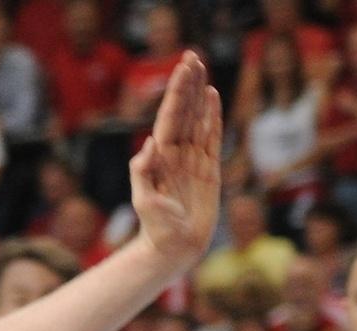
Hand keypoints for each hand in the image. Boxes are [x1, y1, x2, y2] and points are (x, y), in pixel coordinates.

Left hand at [128, 52, 221, 268]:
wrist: (173, 249)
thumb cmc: (155, 229)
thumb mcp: (144, 202)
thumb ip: (143, 174)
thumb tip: (148, 144)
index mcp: (160, 158)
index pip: (170, 117)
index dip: (177, 92)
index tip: (182, 68)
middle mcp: (176, 154)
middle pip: (184, 111)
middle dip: (187, 84)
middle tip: (193, 56)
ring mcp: (193, 160)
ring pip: (198, 120)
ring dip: (200, 95)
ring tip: (202, 70)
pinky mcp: (208, 170)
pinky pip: (212, 138)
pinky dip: (213, 117)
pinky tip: (213, 98)